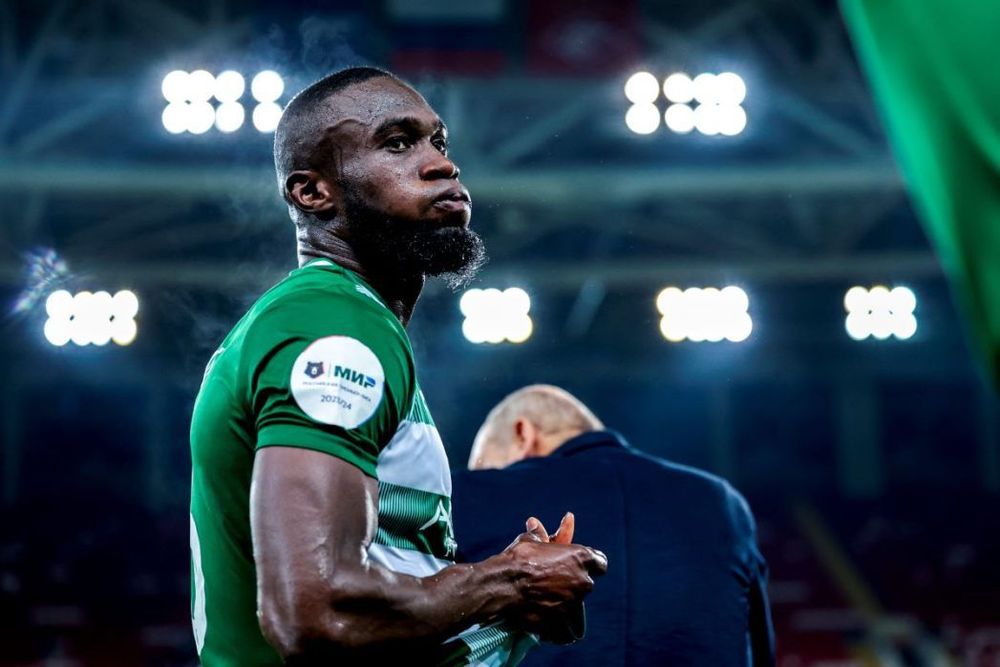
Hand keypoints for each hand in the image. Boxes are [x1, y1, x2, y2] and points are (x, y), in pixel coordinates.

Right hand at [500, 513, 606, 640]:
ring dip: (567, 608)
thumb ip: (538, 535)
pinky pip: (567, 631)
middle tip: (556, 585)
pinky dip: (560, 630)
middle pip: (586, 585)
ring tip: (550, 606)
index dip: (591, 565)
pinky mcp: (562, 623)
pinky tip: (550, 627)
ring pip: (577, 610)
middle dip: (574, 586)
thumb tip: (534, 524)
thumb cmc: (517, 559)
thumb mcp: (529, 541)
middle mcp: (582, 581)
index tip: (580, 567)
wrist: (503, 585)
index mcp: (581, 557)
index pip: (600, 563)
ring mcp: (574, 604)